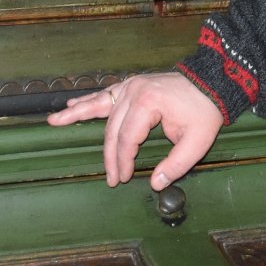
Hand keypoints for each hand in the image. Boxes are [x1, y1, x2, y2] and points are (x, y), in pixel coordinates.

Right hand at [47, 71, 222, 189]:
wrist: (212, 82)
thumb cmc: (205, 111)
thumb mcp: (198, 141)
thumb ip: (176, 164)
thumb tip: (156, 183)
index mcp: (147, 103)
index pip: (126, 139)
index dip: (122, 162)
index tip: (123, 178)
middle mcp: (134, 91)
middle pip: (112, 129)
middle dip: (109, 156)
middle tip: (111, 177)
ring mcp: (131, 86)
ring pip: (100, 107)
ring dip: (76, 115)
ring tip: (54, 121)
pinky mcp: (131, 85)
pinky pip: (105, 95)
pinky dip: (88, 101)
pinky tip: (71, 104)